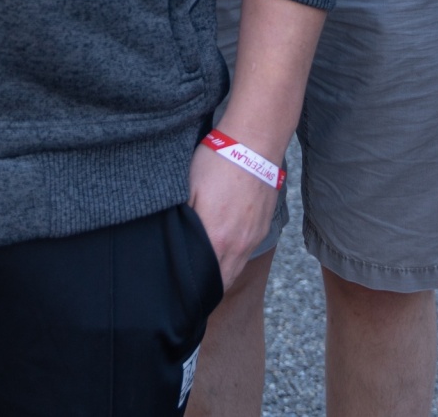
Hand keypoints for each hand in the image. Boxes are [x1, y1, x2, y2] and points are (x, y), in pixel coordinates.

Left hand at [187, 141, 281, 290]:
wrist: (254, 143)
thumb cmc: (217, 162)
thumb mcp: (188, 189)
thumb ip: (183, 223)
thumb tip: (174, 246)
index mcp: (216, 238)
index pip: (205, 280)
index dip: (191, 290)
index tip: (180, 294)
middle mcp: (238, 244)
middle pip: (222, 281)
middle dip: (206, 288)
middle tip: (189, 290)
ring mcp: (253, 236)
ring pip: (236, 268)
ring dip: (222, 274)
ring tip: (205, 275)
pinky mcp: (263, 226)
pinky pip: (247, 252)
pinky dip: (234, 258)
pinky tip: (224, 250)